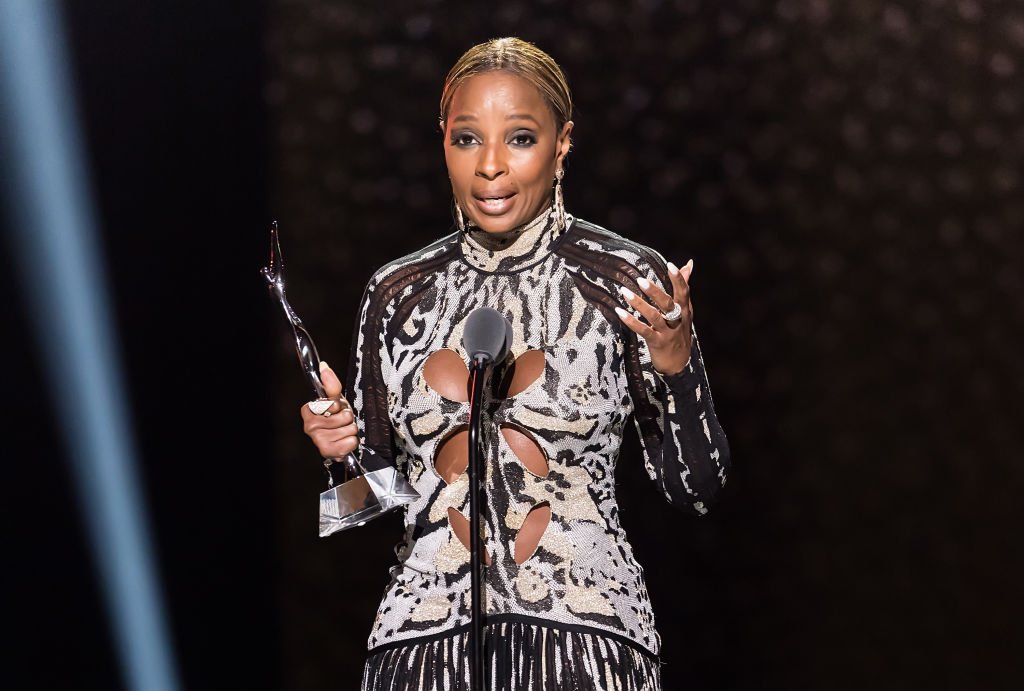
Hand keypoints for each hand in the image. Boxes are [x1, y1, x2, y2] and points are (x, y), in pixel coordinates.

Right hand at [300, 361, 358, 457]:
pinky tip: (343, 442)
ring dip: (350, 430)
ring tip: (342, 431)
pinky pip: (351, 441)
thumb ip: (330, 384)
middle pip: (343, 417)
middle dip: (347, 418)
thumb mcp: (335, 400)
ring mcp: (318, 440)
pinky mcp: (328, 451)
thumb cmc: (335, 420)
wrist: (338, 440)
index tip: (333, 410)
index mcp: (308, 411)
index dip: (337, 406)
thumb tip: (324, 366)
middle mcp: (309, 426)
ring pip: (349, 429)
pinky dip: (352, 442)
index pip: (330, 404)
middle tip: (341, 422)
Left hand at [614, 259, 694, 375]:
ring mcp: (667, 332)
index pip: (684, 292)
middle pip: (667, 304)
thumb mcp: (685, 310)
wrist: (679, 363)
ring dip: (639, 304)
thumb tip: (689, 263)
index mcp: (685, 310)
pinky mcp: (657, 342)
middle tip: (640, 279)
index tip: (670, 265)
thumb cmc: (679, 331)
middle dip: (654, 291)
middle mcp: (678, 320)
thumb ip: (684, 287)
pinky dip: (631, 321)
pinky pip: (643, 331)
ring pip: (654, 317)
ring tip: (624, 292)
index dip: (678, 279)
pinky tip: (620, 312)